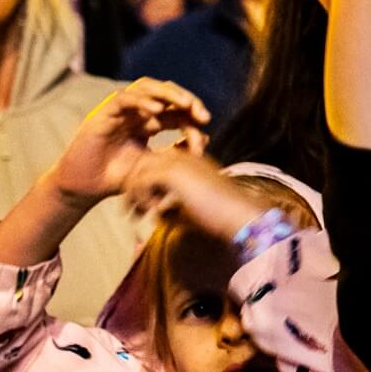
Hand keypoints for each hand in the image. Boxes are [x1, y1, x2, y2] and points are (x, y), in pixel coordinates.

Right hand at [51, 79, 208, 205]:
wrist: (85, 189)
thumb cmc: (117, 178)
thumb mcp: (154, 166)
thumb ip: (177, 151)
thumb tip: (206, 137)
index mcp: (148, 123)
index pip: (174, 108)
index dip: (192, 112)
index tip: (206, 123)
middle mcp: (134, 113)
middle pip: (163, 92)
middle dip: (185, 98)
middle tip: (201, 113)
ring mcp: (118, 111)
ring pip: (145, 89)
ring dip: (167, 94)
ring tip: (185, 104)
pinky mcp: (102, 115)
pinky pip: (123, 99)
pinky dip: (141, 101)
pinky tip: (156, 111)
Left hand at [123, 150, 266, 242]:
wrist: (238, 214)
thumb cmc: (219, 216)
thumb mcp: (190, 207)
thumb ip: (170, 205)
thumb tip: (153, 213)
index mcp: (188, 159)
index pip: (153, 164)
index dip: (143, 186)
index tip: (143, 210)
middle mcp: (180, 155)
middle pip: (140, 164)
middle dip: (132, 189)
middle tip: (132, 214)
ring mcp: (175, 161)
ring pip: (138, 172)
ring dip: (135, 196)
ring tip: (139, 215)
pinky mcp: (170, 172)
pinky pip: (140, 182)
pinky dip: (141, 199)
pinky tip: (152, 213)